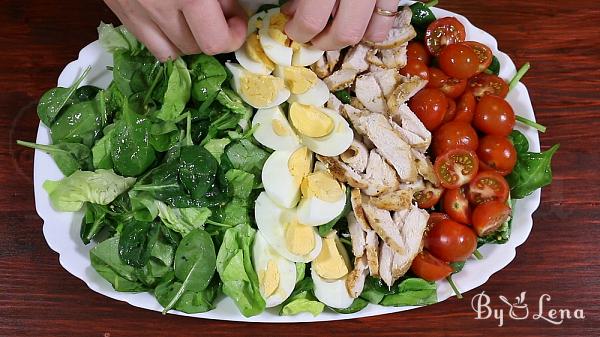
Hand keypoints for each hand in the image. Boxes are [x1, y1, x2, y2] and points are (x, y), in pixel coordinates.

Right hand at [103, 0, 247, 60]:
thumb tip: (229, 11)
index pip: (214, 42)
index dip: (232, 35)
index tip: (236, 19)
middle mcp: (159, 8)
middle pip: (194, 47)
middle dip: (212, 34)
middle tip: (217, 11)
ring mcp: (134, 11)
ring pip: (169, 51)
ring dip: (187, 40)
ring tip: (193, 19)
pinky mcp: (118, 8)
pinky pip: (145, 40)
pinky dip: (162, 36)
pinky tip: (170, 16)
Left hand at [282, 0, 398, 50]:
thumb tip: (291, 14)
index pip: (311, 21)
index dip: (297, 31)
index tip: (290, 29)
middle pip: (344, 33)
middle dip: (324, 41)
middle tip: (311, 36)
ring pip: (370, 32)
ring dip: (349, 37)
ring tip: (334, 28)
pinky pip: (386, 22)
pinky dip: (372, 29)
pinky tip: (358, 20)